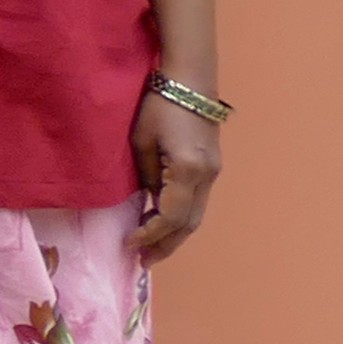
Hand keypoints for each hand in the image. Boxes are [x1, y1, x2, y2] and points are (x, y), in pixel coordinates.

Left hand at [130, 86, 223, 258]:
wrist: (191, 81)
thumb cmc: (158, 105)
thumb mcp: (141, 142)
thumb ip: (146, 177)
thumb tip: (147, 203)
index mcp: (188, 171)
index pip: (170, 216)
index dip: (149, 235)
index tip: (129, 245)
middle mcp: (207, 177)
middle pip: (188, 223)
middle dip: (166, 245)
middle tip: (144, 262)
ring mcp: (214, 173)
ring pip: (196, 216)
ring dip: (175, 235)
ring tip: (153, 251)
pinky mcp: (212, 167)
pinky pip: (197, 202)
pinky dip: (181, 219)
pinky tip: (165, 223)